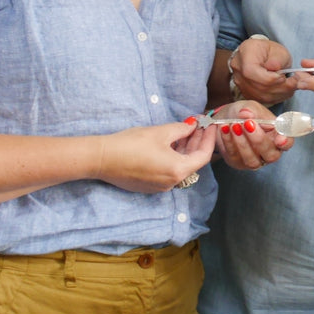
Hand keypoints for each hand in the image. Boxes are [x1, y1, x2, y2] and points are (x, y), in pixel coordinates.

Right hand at [95, 121, 216, 192]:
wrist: (103, 159)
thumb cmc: (131, 144)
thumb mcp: (160, 132)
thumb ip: (181, 129)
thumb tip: (192, 126)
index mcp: (178, 170)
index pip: (203, 155)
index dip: (209, 139)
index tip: (210, 126)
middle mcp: (172, 182)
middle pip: (192, 162)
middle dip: (197, 143)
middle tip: (199, 126)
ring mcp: (160, 187)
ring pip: (180, 167)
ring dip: (185, 150)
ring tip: (186, 132)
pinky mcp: (149, 186)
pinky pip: (168, 172)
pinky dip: (174, 158)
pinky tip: (171, 145)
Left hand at [205, 100, 292, 169]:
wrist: (226, 119)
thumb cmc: (245, 114)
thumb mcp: (250, 106)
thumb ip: (251, 110)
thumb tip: (247, 114)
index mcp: (278, 136)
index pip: (287, 143)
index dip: (286, 142)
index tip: (279, 138)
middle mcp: (269, 151)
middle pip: (271, 155)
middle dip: (259, 140)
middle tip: (248, 123)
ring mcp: (254, 159)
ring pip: (252, 160)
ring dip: (242, 142)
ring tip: (234, 125)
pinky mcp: (238, 162)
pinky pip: (234, 156)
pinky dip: (229, 141)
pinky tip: (224, 128)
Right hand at [230, 37, 297, 104]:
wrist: (260, 57)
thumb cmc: (269, 51)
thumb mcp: (278, 50)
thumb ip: (278, 59)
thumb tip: (275, 67)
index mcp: (245, 54)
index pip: (251, 71)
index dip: (270, 78)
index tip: (283, 76)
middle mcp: (238, 70)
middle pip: (258, 85)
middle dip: (279, 87)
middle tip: (294, 82)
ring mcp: (241, 84)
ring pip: (261, 95)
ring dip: (280, 93)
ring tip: (291, 86)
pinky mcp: (247, 93)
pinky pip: (262, 100)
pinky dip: (276, 97)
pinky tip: (284, 91)